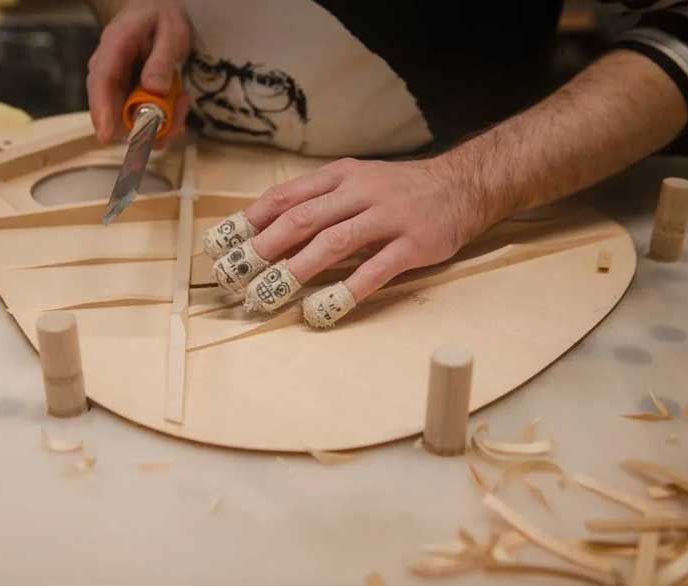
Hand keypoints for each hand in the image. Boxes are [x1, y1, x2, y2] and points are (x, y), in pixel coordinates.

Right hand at [86, 0, 191, 146]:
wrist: (152, 15)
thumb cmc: (159, 19)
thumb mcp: (170, 31)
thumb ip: (162, 59)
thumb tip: (155, 90)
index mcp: (113, 48)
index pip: (101, 82)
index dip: (102, 111)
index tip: (106, 136)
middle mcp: (107, 73)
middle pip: (112, 112)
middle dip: (147, 123)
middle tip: (181, 105)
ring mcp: (114, 90)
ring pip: (129, 124)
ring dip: (161, 123)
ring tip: (182, 98)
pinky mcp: (126, 101)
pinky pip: (141, 123)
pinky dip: (164, 121)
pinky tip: (178, 101)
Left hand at [207, 157, 494, 325]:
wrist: (464, 184)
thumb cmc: (400, 189)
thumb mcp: (356, 181)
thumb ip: (318, 200)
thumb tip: (267, 227)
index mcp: (340, 177)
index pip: (286, 196)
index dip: (251, 220)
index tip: (223, 244)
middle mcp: (360, 192)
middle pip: (302, 218)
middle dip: (264, 247)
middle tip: (236, 274)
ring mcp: (387, 217)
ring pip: (333, 242)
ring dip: (296, 269)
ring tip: (268, 294)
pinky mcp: (413, 244)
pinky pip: (375, 270)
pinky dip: (346, 291)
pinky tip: (323, 309)